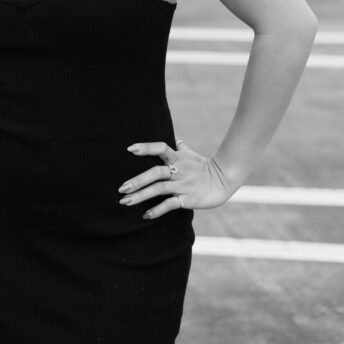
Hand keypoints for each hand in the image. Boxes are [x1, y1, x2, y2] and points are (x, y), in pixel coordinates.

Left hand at [118, 139, 232, 218]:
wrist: (223, 180)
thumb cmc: (201, 165)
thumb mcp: (188, 151)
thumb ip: (175, 143)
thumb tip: (166, 128)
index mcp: (178, 157)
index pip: (161, 148)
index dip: (146, 147)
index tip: (130, 149)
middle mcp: (179, 170)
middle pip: (156, 172)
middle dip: (138, 180)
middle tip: (121, 188)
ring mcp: (183, 185)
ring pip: (160, 189)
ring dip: (141, 196)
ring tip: (125, 202)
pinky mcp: (188, 199)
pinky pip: (170, 205)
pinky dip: (157, 210)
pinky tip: (145, 215)